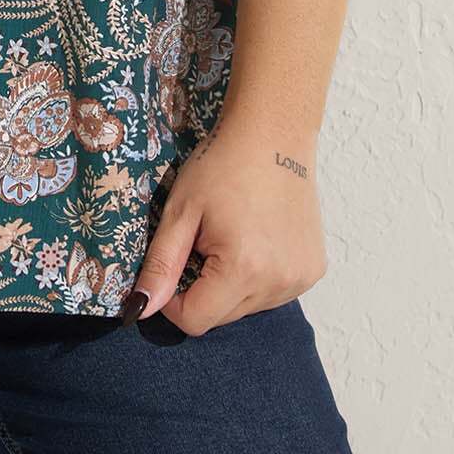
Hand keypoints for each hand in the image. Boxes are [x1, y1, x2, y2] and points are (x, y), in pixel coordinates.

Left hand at [122, 108, 327, 334]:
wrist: (273, 133)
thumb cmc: (221, 164)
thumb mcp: (181, 210)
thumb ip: (161, 264)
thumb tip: (140, 310)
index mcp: (242, 269)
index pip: (196, 320)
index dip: (173, 300)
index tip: (173, 263)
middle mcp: (278, 283)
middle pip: (222, 315)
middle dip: (203, 288)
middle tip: (203, 240)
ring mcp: (301, 278)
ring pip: (248, 306)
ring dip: (231, 284)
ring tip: (232, 235)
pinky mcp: (313, 269)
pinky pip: (273, 291)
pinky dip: (258, 276)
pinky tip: (256, 238)